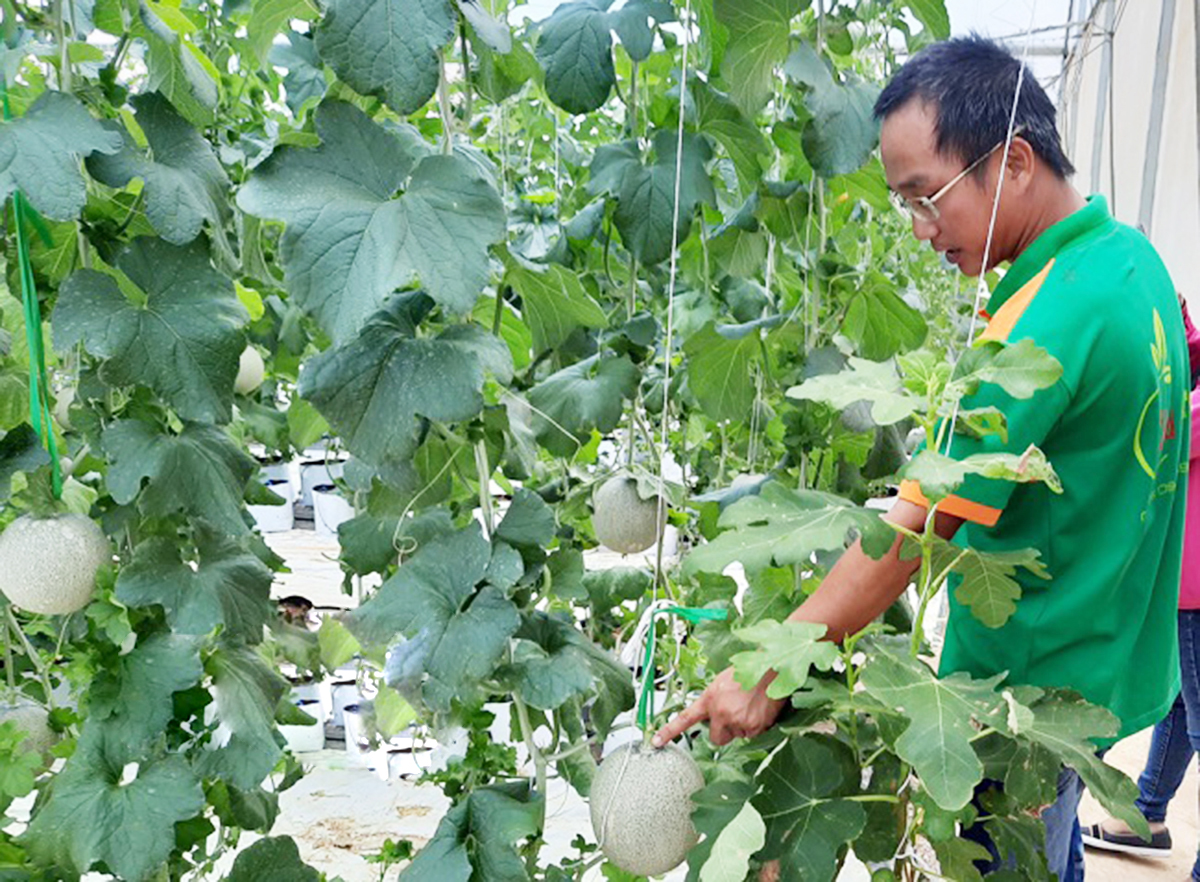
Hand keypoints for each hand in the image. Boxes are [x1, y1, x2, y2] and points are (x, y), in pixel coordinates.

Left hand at [652, 667, 786, 747]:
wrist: (772, 668)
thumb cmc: (749, 670)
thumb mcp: (724, 681)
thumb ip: (715, 699)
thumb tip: (715, 713)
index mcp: (710, 698)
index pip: (685, 718)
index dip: (669, 731)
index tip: (656, 741)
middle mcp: (720, 712)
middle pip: (716, 737)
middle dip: (724, 730)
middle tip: (736, 714)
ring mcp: (736, 721)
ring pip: (736, 735)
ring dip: (743, 726)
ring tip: (751, 706)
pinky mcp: (753, 728)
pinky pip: (752, 735)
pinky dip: (757, 726)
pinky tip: (760, 710)